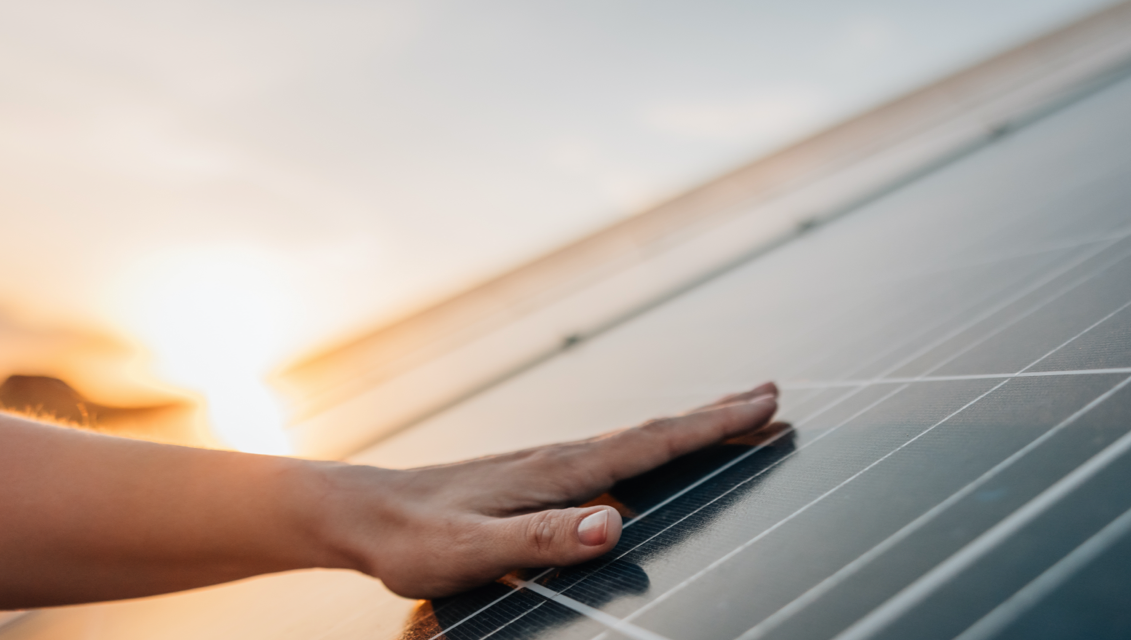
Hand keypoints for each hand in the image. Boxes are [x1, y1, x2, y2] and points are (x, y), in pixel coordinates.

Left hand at [317, 383, 778, 598]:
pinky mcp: (531, 478)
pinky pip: (609, 456)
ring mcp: (545, 464)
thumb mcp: (474, 550)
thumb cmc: (413, 539)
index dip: (709, 428)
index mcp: (557, 473)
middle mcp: (558, 459)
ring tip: (729, 416)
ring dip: (686, 427)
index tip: (763, 406)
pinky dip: (647, 447)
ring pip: (633, 440)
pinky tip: (645, 457)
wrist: (360, 514)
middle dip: (715, 415)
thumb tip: (615, 523)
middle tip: (771, 395)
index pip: (650, 445)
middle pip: (653, 432)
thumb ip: (543, 538)